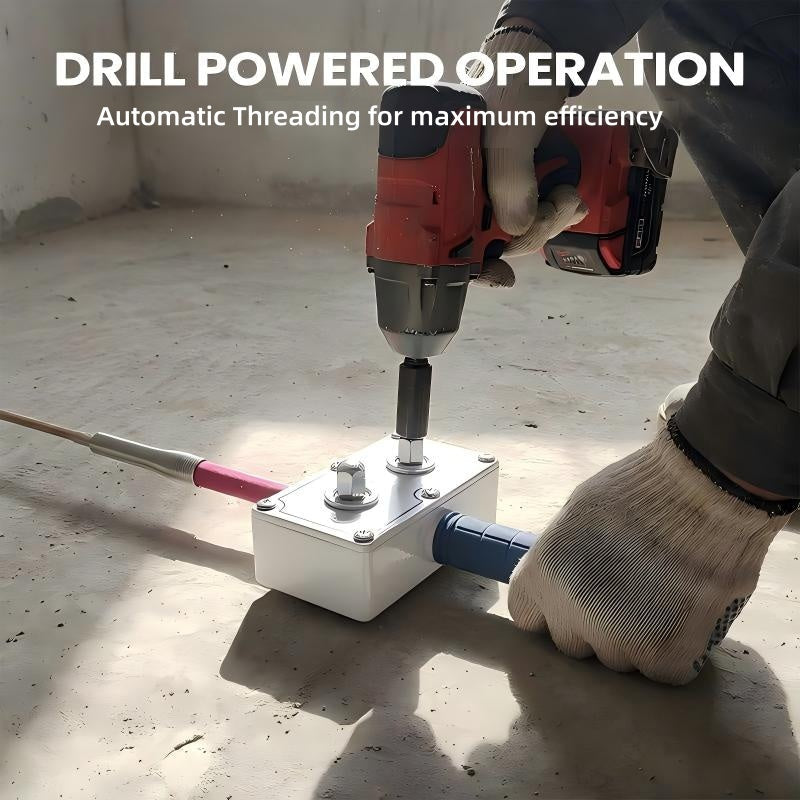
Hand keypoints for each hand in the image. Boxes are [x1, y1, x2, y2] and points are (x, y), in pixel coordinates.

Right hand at [470, 22, 586, 257]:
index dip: (475, 265)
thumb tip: (517, 229)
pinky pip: (534, 211)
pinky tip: (570, 196)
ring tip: (570, 193)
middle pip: (492, 239)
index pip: (451, 241)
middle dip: (532, 232)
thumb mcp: (509, 132)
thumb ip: (511, 180)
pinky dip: (555, 210)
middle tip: (560, 203)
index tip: (502, 275)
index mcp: (448, 181)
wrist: (544, 50)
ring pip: (518, 229)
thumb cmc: (514, 81)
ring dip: (551, 220)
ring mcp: (493, 187)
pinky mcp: (519, 182)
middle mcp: (467, 189)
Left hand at [508, 427, 792, 683]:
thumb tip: (557, 575)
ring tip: (662, 594)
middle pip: (572, 641)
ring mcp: (618, 641)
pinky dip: (677, 651)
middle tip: (626, 591)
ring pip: (619, 657)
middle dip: (593, 623)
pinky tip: (686, 613)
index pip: (527, 615)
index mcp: (543, 577)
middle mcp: (572, 615)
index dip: (551, 607)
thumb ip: (561, 556)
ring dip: (636, 637)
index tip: (570, 599)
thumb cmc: (640, 491)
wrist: (702, 493)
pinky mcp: (664, 658)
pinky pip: (663, 670)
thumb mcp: (577, 513)